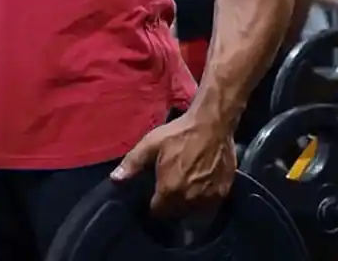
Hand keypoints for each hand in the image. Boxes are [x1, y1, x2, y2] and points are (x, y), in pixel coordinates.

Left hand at [111, 110, 236, 217]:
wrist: (212, 124)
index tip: (153, 194)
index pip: (158, 212)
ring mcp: (208, 199)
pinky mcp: (223, 194)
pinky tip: (199, 183)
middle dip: (170, 205)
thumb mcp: (151, 144)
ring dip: (187, 204)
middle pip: (175, 213)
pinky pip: (209, 205)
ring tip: (184, 186)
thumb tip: (115, 179)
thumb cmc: (179, 134)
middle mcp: (189, 201)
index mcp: (169, 191)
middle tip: (168, 187)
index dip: (153, 204)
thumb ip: (132, 163)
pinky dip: (203, 199)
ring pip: (193, 211)